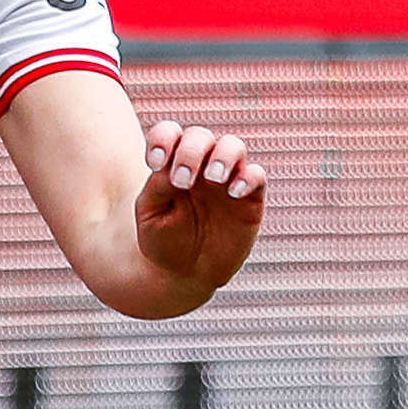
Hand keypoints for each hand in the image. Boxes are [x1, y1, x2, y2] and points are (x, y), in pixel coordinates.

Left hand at [134, 118, 267, 295]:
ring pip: (233, 146)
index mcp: (171, 163)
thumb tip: (171, 164)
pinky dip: (248, 177)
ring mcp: (227, 179)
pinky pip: (256, 175)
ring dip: (223, 156)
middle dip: (190, 152)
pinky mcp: (249, 198)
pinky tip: (233, 192)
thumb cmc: (163, 240)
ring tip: (213, 178)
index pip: (169, 133)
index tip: (155, 163)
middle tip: (183, 180)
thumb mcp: (151, 215)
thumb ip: (157, 187)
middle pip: (200, 136)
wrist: (184, 275)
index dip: (162, 138)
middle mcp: (200, 165)